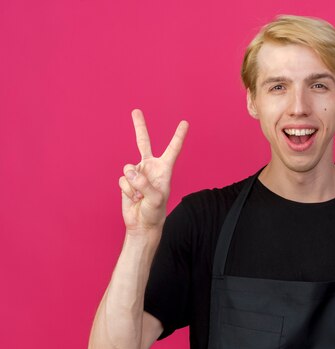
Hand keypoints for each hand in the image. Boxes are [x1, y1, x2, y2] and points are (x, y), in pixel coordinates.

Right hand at [119, 109, 188, 234]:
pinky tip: (133, 198)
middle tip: (136, 111)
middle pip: (144, 142)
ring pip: (128, 169)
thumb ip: (143, 184)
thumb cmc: (155, 212)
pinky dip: (126, 190)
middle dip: (139, 126)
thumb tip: (129, 170)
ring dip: (133, 185)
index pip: (173, 150)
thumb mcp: (155, 199)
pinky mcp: (126, 181)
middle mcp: (150, 167)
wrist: (142, 224)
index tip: (185, 123)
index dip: (178, 136)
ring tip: (140, 197)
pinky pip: (122, 180)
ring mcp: (137, 173)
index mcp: (164, 169)